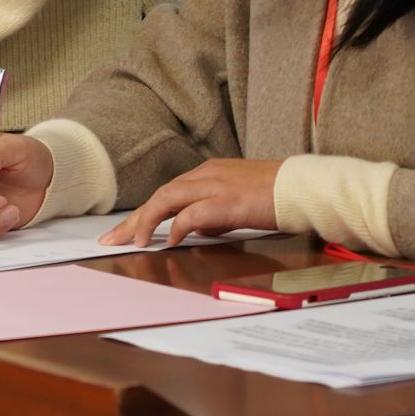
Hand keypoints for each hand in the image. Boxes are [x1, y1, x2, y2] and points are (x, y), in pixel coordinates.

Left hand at [104, 157, 281, 245]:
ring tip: (132, 242)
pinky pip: (193, 213)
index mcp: (208, 173)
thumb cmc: (276, 195)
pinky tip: (169, 241)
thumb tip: (196, 229)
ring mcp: (215, 186)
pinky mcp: (227, 201)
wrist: (302, 187)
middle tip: (111, 239)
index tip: (126, 230)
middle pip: (159, 196)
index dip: (144, 213)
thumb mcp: (237, 201)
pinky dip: (178, 227)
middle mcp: (206, 175)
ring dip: (146, 221)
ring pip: (167, 199)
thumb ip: (214, 213)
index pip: (167, 193)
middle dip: (133, 219)